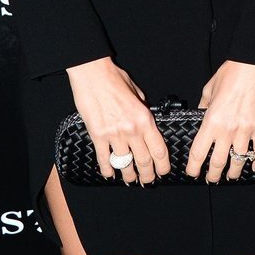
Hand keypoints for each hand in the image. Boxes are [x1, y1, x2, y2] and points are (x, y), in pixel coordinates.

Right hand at [65, 57, 170, 185]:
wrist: (92, 73)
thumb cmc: (114, 78)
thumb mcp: (138, 93)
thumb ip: (144, 110)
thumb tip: (147, 122)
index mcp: (145, 119)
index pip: (159, 150)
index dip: (163, 166)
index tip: (163, 172)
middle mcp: (132, 129)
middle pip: (144, 161)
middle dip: (147, 175)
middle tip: (147, 181)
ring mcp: (114, 134)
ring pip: (124, 164)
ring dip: (128, 175)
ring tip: (130, 179)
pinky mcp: (97, 135)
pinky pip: (104, 158)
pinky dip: (107, 169)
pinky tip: (109, 174)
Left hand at [185, 61, 254, 183]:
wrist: (254, 65)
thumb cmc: (231, 73)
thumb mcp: (209, 90)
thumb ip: (204, 107)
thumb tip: (201, 115)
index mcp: (211, 121)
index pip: (199, 152)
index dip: (194, 167)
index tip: (193, 172)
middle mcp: (227, 130)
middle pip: (218, 162)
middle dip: (214, 175)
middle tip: (212, 179)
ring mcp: (246, 130)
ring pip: (239, 160)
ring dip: (234, 171)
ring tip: (231, 176)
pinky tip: (254, 167)